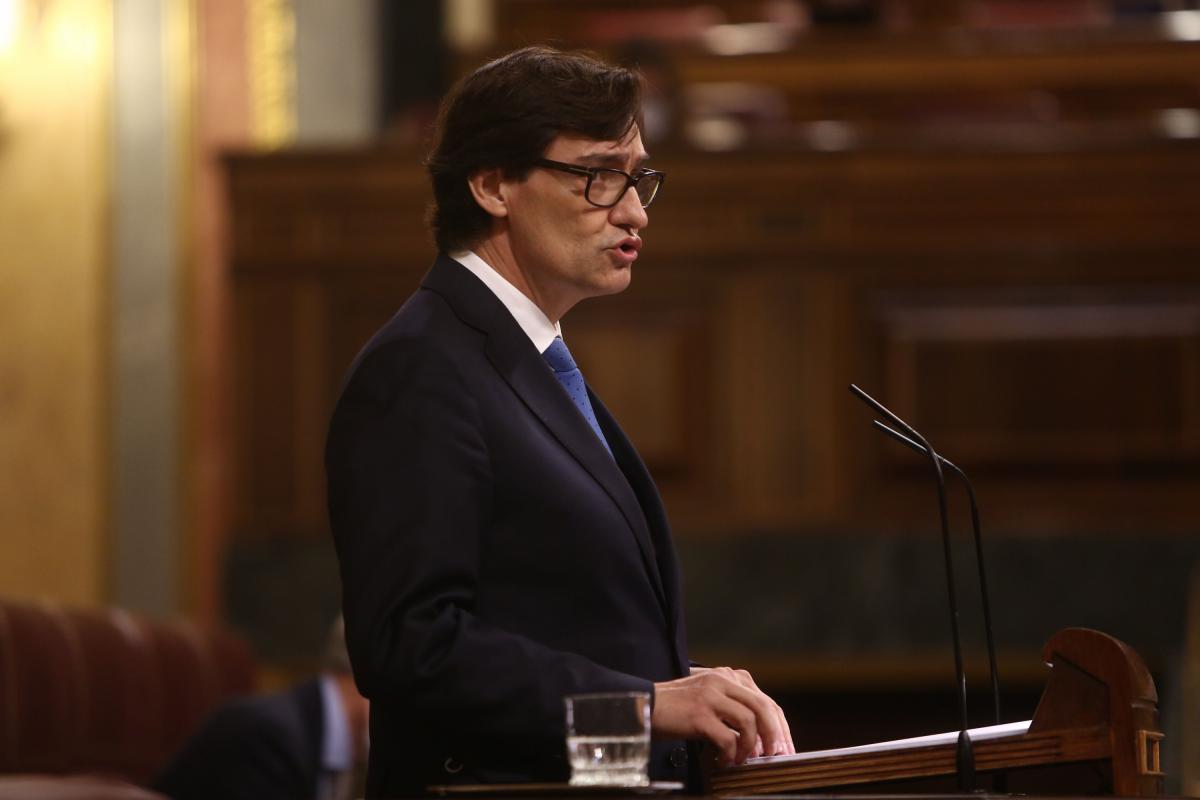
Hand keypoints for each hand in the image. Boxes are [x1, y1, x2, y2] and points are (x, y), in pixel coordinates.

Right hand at [651, 666, 793, 766]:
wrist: (644, 705)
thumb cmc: (676, 708)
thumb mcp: (709, 697)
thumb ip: (733, 706)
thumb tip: (762, 737)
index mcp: (728, 676)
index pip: (766, 701)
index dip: (780, 728)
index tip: (785, 749)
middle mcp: (722, 680)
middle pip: (764, 708)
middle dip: (774, 737)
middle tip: (774, 757)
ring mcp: (711, 695)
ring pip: (749, 722)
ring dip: (750, 747)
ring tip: (741, 759)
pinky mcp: (699, 713)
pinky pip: (728, 738)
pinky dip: (730, 753)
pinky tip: (723, 760)